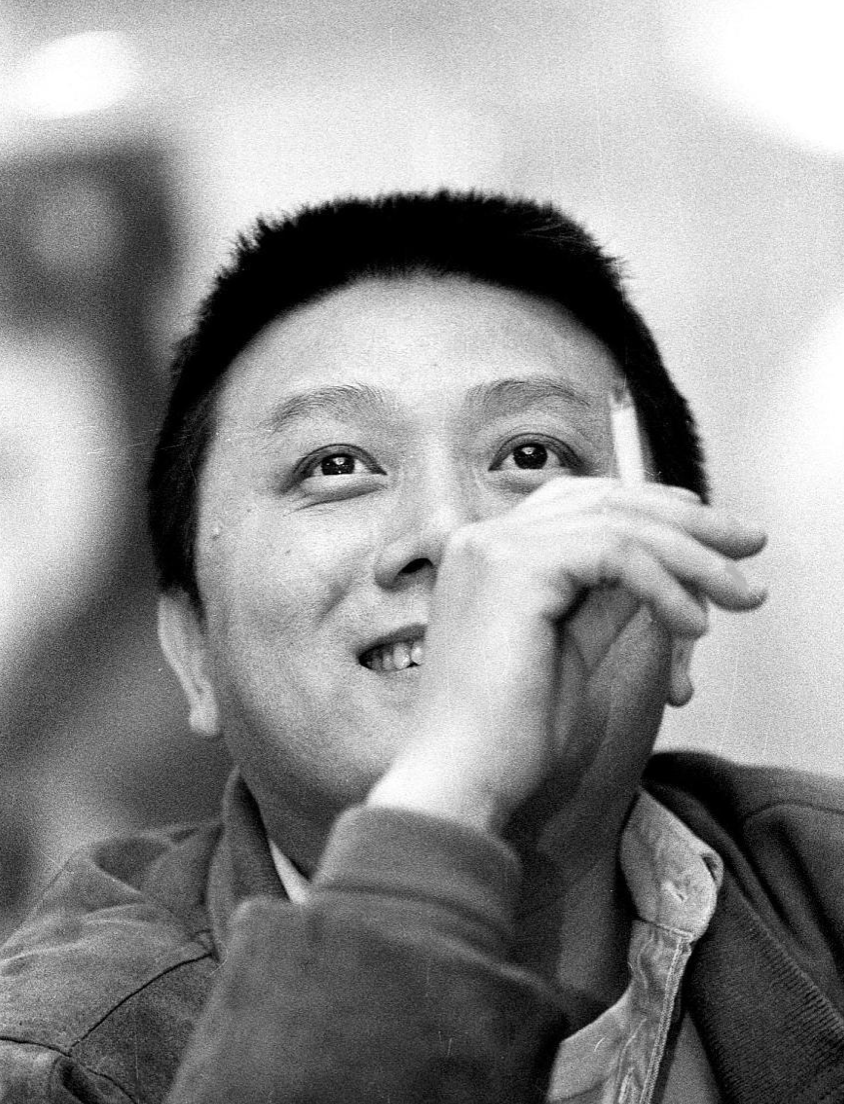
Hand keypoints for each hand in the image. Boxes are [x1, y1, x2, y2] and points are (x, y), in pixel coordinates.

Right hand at [368, 478, 765, 832]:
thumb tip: (663, 569)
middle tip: (750, 544)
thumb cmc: (506, 734)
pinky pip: (615, 554)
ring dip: (693, 556)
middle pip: (605, 498)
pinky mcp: (512, 567)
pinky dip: (665, 585)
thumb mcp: (571, 648)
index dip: (653, 508)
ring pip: (617, 521)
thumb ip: (604, 600)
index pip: (581, 502)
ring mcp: (492, 547)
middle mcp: (484, 537)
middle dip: (689, 521)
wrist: (460, 780)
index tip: (712, 535)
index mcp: (488, 554)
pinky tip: (692, 624)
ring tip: (741, 594)